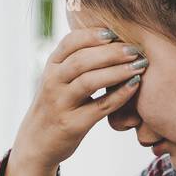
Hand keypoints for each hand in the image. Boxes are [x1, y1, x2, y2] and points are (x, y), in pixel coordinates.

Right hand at [3, 29, 145, 175]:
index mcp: (51, 66)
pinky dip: (120, 95)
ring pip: (90, 81)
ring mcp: (60, 104)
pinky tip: (134, 86)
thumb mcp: (58, 79)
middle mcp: (52, 83)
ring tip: (139, 65)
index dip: (94, 34)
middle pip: (82, 60)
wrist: (36, 143)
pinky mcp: (72, 124)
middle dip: (112, 52)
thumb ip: (77, 60)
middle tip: (135, 49)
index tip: (115, 32)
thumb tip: (112, 36)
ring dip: (118, 71)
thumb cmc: (56, 105)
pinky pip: (100, 106)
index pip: (70, 42)